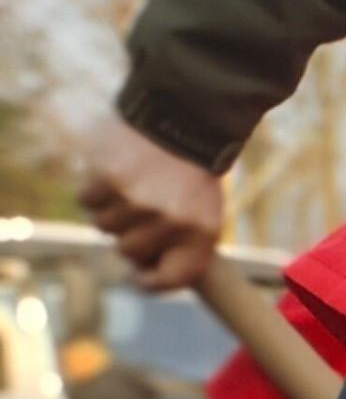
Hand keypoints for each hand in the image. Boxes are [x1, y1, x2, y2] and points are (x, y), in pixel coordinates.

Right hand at [78, 119, 224, 292]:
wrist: (183, 116)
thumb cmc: (191, 171)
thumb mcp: (204, 211)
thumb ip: (180, 245)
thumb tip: (142, 273)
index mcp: (200, 233)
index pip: (171, 278)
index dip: (152, 283)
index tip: (142, 276)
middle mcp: (169, 223)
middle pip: (128, 251)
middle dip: (130, 234)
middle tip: (141, 208)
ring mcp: (137, 201)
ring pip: (103, 226)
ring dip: (112, 209)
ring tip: (132, 184)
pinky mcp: (108, 179)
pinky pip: (87, 201)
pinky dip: (95, 189)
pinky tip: (115, 171)